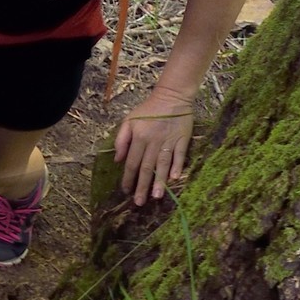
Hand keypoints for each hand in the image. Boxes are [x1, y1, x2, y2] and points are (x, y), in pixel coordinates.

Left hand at [114, 90, 196, 207]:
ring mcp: (168, 141)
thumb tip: (118, 159)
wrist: (172, 96)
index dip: (128, 177)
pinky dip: (177, 167)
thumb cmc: (149, 109)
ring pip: (162, 165)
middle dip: (142, 186)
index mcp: (139, 137)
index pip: (132, 162)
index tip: (126, 191)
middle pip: (146, 167)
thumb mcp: (129, 120)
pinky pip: (179, 156)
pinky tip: (175, 179)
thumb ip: (122, 139)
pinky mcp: (182, 140)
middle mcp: (153, 142)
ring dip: (159, 181)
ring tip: (156, 197)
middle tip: (139, 202)